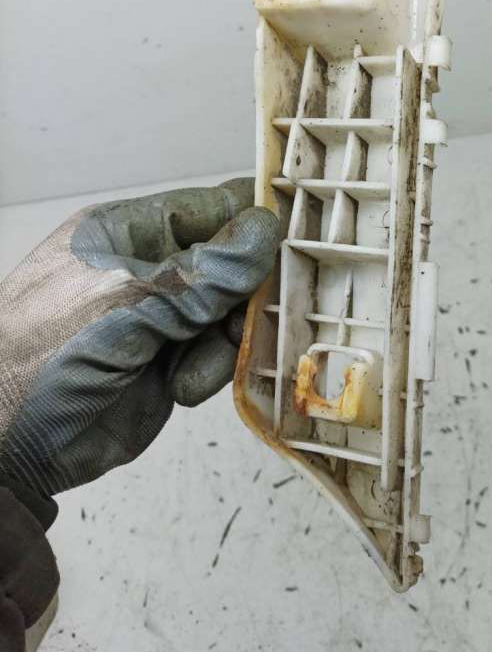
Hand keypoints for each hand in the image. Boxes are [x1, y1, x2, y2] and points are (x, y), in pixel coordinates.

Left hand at [0, 179, 278, 499]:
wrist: (3, 444)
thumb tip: (270, 226)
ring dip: (227, 339)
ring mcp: (163, 318)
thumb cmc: (46, 353)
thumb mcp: (127, 302)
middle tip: (258, 314)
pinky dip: (212, 370)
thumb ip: (204, 270)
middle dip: (249, 291)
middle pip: (233, 263)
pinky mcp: (172, 364)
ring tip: (194, 367)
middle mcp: (153, 268)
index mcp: (132, 231)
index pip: (212, 208)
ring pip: (233, 312)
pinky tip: (183, 388)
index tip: (302, 235)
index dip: (255, 219)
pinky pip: (218, 355)